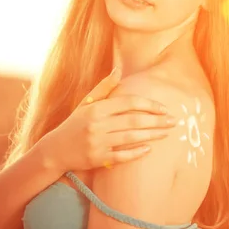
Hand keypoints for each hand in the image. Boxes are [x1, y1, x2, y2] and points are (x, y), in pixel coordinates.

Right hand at [41, 67, 176, 172]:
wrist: (55, 150)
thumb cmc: (75, 124)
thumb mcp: (87, 103)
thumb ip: (104, 87)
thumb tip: (118, 69)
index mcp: (97, 108)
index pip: (129, 102)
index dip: (149, 105)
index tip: (164, 108)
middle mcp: (98, 124)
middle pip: (134, 120)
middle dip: (157, 120)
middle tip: (173, 121)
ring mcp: (98, 142)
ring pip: (131, 137)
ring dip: (152, 135)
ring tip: (166, 133)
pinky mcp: (98, 158)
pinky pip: (121, 156)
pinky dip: (136, 152)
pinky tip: (149, 148)